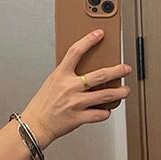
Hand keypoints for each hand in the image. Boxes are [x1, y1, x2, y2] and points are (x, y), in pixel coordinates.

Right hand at [21, 30, 130, 146]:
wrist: (34, 125)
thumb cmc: (42, 105)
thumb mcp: (51, 83)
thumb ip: (67, 76)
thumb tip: (86, 71)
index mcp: (60, 76)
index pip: (75, 52)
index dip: (88, 40)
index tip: (99, 34)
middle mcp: (69, 88)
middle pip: (100, 75)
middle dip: (117, 70)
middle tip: (125, 69)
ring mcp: (75, 103)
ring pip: (105, 95)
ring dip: (120, 92)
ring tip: (125, 90)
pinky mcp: (78, 118)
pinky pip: (100, 114)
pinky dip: (105, 112)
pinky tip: (106, 110)